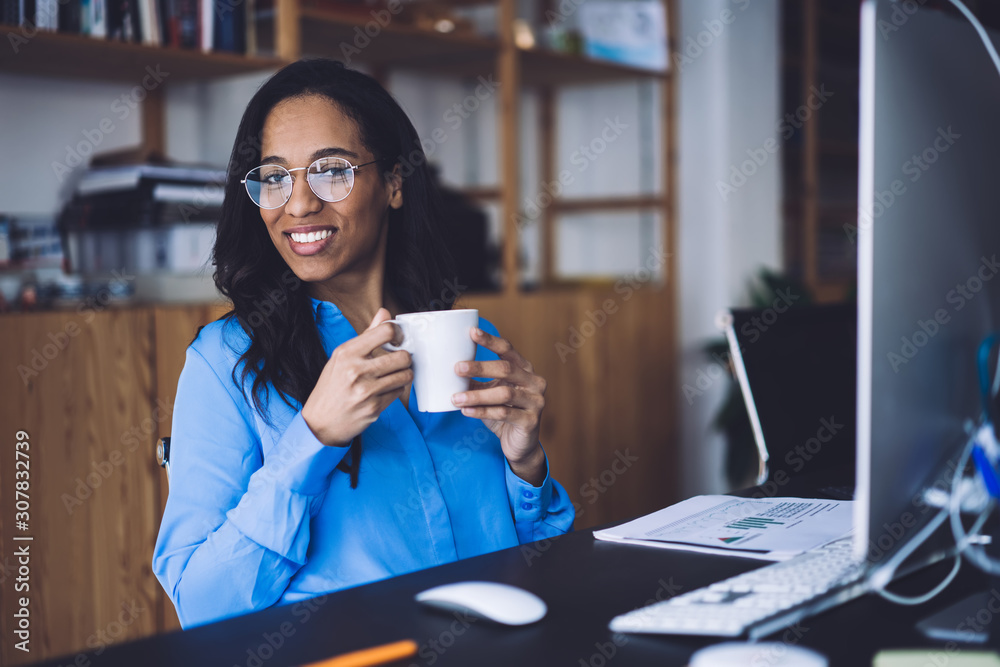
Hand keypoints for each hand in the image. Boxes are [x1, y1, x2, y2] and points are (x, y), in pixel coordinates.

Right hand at [301, 308, 411, 446]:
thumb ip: (366, 335)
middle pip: (402, 356)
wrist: (319, 422)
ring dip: (403, 374)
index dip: (398, 333)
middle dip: (405, 357)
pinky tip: (385, 389)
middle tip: (399, 359)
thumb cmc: (331, 387)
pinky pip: (399, 392)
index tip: (398, 338)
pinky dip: (396, 389)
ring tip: (394, 374)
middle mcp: (356, 370)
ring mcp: (366, 391)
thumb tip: (384, 313)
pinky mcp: (375, 408)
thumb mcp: (342, 357)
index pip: (385, 331)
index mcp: (347, 353)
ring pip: (405, 375)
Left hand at [452, 327, 546, 484]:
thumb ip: (478, 381)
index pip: (508, 350)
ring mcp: (535, 401)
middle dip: (480, 367)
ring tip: (456, 398)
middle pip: (506, 368)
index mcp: (525, 370)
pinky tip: (466, 411)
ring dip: (476, 395)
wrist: (520, 445)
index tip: (472, 332)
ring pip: (503, 392)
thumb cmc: (504, 414)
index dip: (490, 340)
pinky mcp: (531, 420)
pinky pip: (504, 413)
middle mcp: (534, 382)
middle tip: (457, 368)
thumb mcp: (490, 394)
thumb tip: (450, 368)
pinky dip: (482, 411)